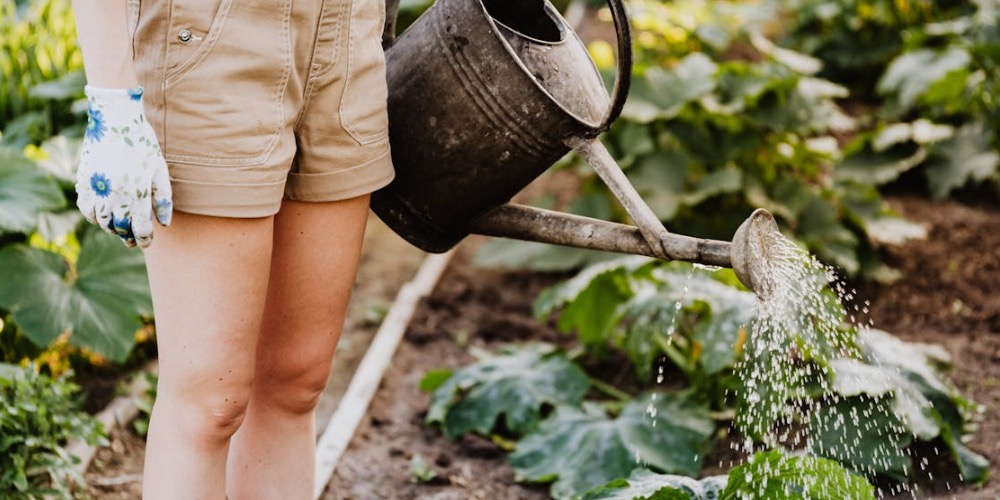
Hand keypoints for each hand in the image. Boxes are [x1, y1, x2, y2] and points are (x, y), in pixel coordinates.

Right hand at [75, 86, 172, 247]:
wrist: (115, 119)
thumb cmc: (143, 143)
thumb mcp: (160, 170)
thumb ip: (163, 198)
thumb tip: (164, 224)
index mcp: (137, 193)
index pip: (140, 228)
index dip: (144, 239)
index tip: (146, 242)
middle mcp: (115, 194)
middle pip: (120, 228)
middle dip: (127, 237)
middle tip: (132, 240)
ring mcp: (97, 188)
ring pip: (101, 222)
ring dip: (110, 228)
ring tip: (118, 228)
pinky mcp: (83, 181)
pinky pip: (85, 208)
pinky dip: (93, 216)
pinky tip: (102, 215)